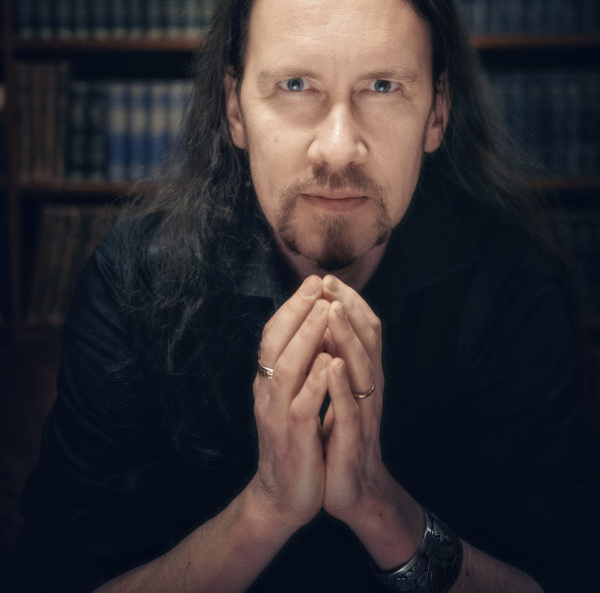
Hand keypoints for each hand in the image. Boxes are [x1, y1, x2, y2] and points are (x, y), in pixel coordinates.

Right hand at [249, 275, 329, 530]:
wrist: (283, 496)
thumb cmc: (295, 441)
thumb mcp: (291, 398)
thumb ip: (297, 366)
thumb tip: (314, 327)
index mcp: (268, 381)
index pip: (274, 334)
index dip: (292, 306)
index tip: (313, 280)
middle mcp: (267, 392)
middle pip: (275, 343)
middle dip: (297, 310)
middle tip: (316, 283)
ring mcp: (277, 414)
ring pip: (286, 368)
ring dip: (306, 337)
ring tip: (324, 310)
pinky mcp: (293, 438)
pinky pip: (302, 406)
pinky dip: (315, 383)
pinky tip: (330, 363)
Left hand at [317, 276, 386, 521]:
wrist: (351, 492)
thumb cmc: (342, 438)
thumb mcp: (341, 394)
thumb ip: (339, 360)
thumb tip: (326, 323)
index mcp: (364, 377)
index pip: (363, 331)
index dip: (348, 302)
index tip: (327, 278)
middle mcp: (369, 390)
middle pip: (367, 341)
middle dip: (348, 308)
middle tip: (330, 282)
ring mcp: (364, 415)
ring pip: (360, 369)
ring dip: (346, 338)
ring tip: (332, 311)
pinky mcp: (353, 442)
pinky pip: (349, 410)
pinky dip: (339, 386)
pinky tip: (331, 366)